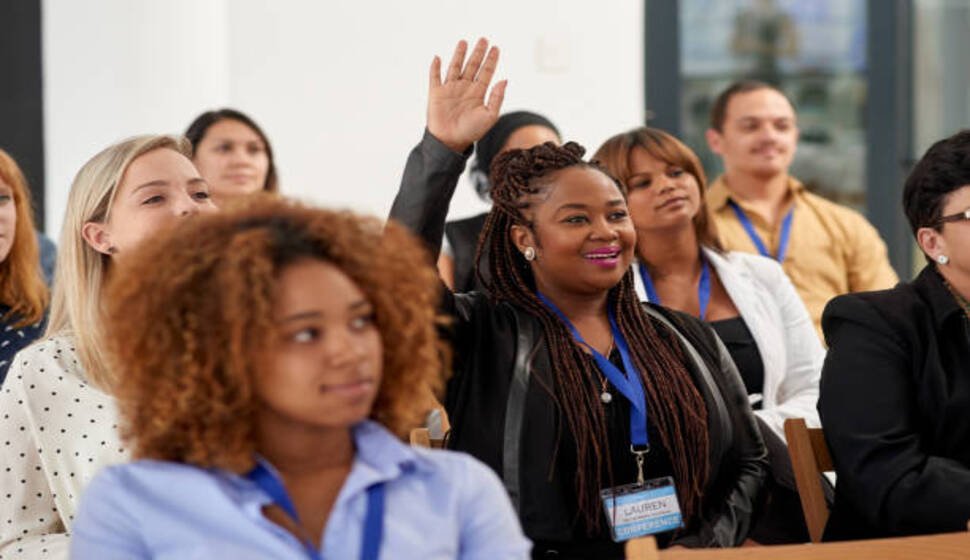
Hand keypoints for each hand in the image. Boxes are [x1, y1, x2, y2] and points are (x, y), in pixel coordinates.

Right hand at [427, 38, 506, 152]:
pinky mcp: (436, 93)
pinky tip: (438, 58)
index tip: (496, 48)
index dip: (491, 60)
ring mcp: (450, 89)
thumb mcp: (489, 116)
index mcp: (478, 93)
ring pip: (455, 67)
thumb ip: (497, 98)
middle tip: (484, 39)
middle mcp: (465, 88)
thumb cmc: (471, 132)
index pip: (486, 72)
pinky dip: (435, 67)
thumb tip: (504, 80)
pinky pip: (435, 77)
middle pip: (472, 66)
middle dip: (478, 53)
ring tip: (464, 42)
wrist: (451, 141)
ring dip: (459, 55)